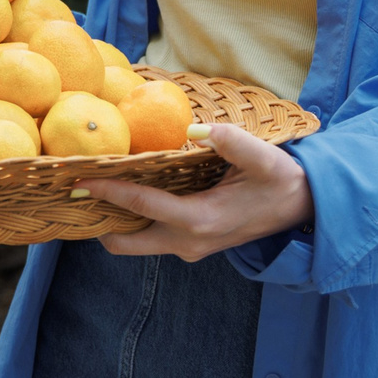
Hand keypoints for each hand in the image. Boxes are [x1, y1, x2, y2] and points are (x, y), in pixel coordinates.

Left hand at [84, 123, 309, 261]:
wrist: (300, 209)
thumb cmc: (279, 180)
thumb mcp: (262, 157)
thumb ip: (230, 141)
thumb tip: (194, 129)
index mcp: (199, 220)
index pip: (140, 204)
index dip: (106, 190)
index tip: (78, 178)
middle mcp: (187, 242)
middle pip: (124, 243)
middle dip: (98, 220)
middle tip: (77, 191)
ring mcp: (188, 248)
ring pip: (135, 243)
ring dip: (115, 220)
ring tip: (96, 188)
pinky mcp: (191, 245)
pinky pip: (151, 236)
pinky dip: (134, 220)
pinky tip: (128, 192)